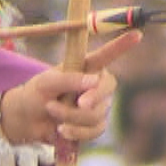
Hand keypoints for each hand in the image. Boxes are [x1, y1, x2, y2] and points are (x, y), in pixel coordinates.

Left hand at [0, 30, 141, 145]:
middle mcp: (96, 84)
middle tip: (79, 104)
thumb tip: (95, 81)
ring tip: (52, 111)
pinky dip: (76, 132)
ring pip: (96, 114)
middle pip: (107, 89)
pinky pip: (94, 130)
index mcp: (86, 67)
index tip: (137, 33)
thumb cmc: (37, 93)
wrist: (28, 119)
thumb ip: (69, 79)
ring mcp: (97, 105)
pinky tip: (61, 130)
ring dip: (71, 115)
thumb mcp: (46, 82)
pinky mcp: (94, 125)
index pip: (107, 55)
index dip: (122, 45)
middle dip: (93, 97)